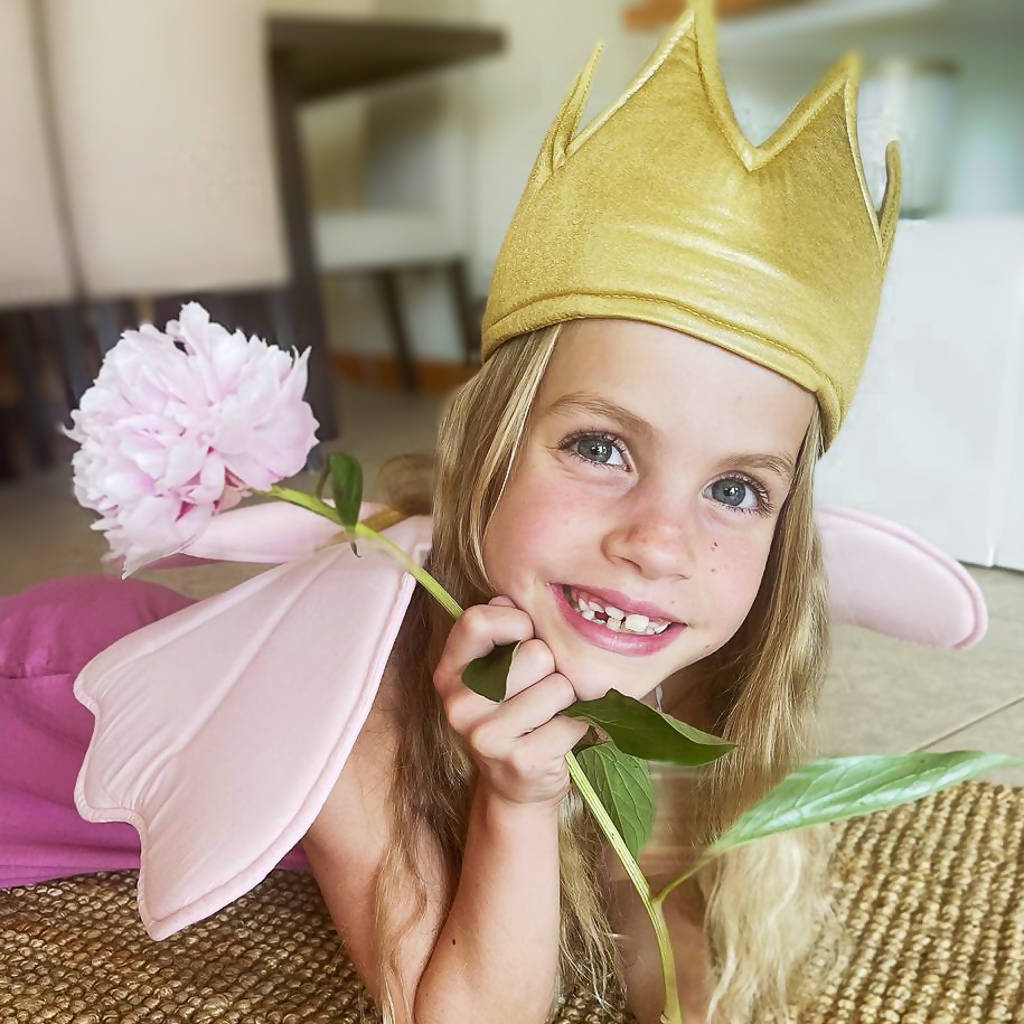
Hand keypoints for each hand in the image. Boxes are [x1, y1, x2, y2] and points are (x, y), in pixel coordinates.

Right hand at [433, 596, 589, 808]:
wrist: (516, 786)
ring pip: (559, 686)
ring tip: (549, 713)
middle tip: (540, 688)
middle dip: (550, 668)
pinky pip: (572, 721)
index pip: (477, 620)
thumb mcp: (496, 668)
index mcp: (450, 671)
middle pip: (534, 653)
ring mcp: (485, 736)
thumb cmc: (514, 711)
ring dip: (566, 699)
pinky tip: (558, 736)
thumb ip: (504, 628)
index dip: (516, 623)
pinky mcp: (520, 761)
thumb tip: (511, 599)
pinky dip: (577, 726)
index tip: (526, 638)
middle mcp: (458, 703)